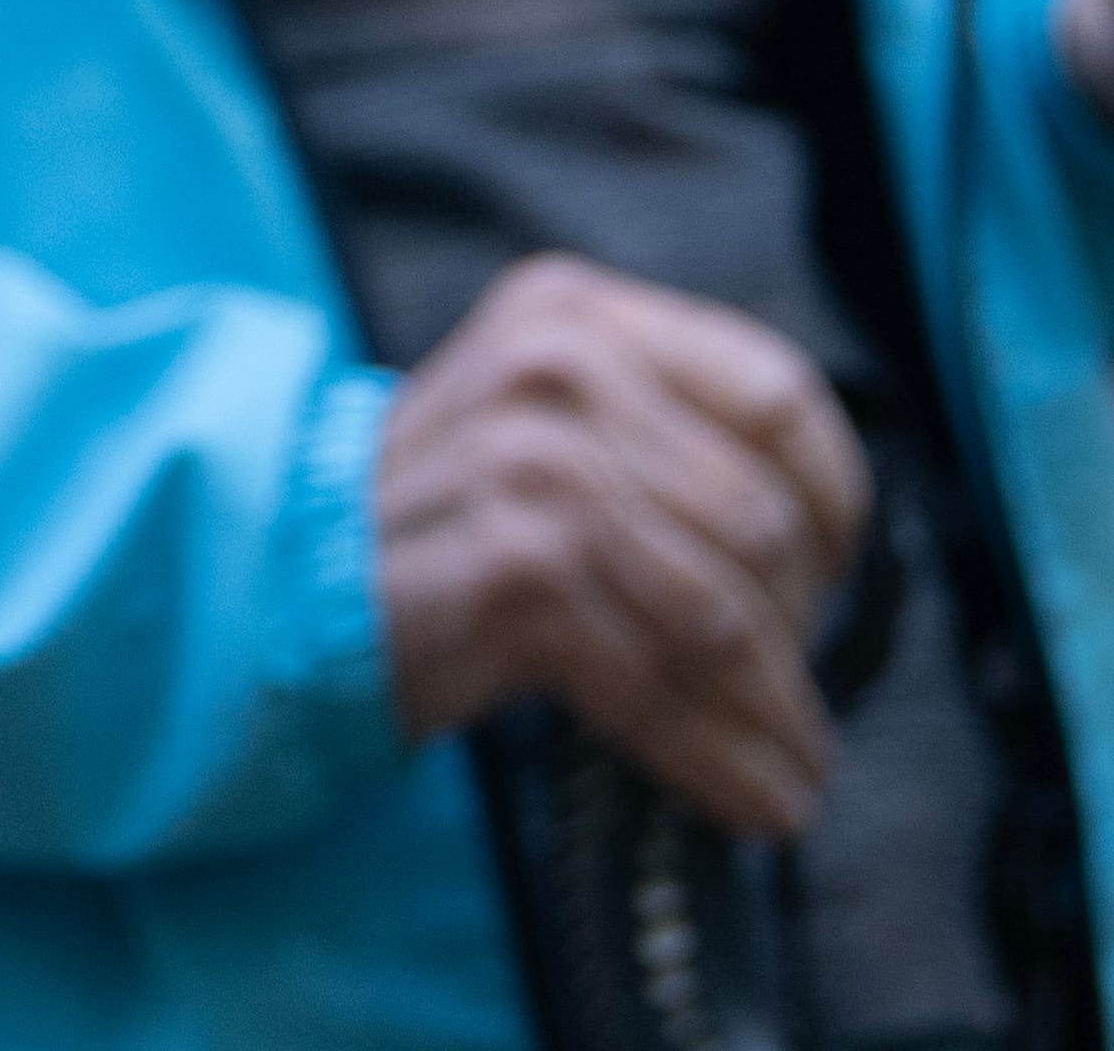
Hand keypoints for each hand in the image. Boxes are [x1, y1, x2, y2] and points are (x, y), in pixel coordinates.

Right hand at [374, 258, 870, 844]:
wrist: (277, 577)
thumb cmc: (441, 517)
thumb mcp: (546, 425)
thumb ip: (664, 439)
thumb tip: (827, 545)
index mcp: (576, 314)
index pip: (776, 393)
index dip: (834, 498)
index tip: (836, 575)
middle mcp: (556, 367)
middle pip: (759, 518)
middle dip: (797, 630)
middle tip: (790, 699)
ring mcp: (527, 464)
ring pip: (721, 611)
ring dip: (771, 714)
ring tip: (796, 769)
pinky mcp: (510, 568)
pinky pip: (656, 681)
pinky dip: (718, 755)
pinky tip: (750, 799)